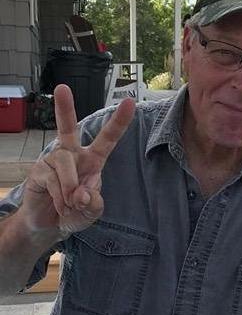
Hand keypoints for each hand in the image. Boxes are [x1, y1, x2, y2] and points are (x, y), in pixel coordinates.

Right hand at [21, 84, 135, 239]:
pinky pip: (51, 178)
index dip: (119, 121)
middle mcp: (73, 155)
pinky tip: (60, 204)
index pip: (108, 138)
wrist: (50, 225)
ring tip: (71, 203)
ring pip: (64, 162)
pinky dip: (59, 195)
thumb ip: (94, 204)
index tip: (129, 102)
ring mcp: (54, 161)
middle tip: (61, 89)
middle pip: (68, 127)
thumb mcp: (92, 211)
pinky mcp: (39, 171)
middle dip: (64, 108)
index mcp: (93, 160)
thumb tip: (83, 194)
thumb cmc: (76, 212)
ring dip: (69, 186)